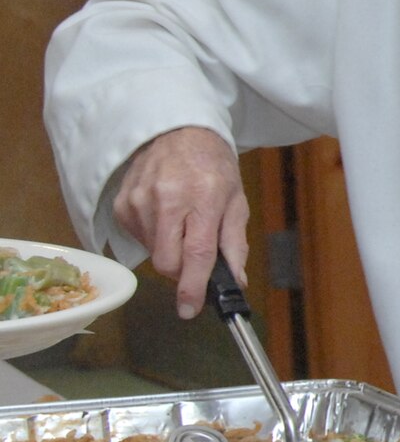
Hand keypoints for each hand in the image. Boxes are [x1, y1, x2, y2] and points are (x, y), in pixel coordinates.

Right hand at [112, 126, 247, 318]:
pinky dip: (154, 238)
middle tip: (196, 256)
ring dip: (170, 252)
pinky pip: (139, 240)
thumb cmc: (212, 166)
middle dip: (183, 272)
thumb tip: (237, 281)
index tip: (190, 310)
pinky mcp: (121, 204)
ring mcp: (139, 201)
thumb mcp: (236, 200)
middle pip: (167, 262)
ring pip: (152, 254)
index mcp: (203, 198)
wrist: (177, 131)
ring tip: (182, 224)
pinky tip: (165, 217)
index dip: (193, 287)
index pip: (196, 253)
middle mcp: (167, 199)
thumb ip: (234, 243)